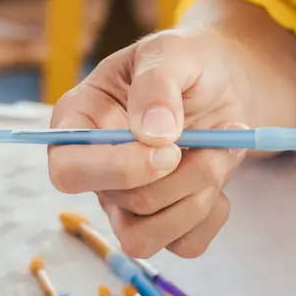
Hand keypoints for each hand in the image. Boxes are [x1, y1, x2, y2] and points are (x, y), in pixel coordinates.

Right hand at [47, 30, 248, 257]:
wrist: (226, 83)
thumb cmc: (186, 62)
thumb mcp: (171, 50)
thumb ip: (156, 83)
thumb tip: (154, 133)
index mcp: (78, 124)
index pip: (69, 170)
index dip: (117, 169)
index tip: (170, 149)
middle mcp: (97, 171)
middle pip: (124, 204)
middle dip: (183, 176)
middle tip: (222, 136)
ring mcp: (127, 203)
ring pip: (148, 238)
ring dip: (200, 197)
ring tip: (227, 149)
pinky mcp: (164, 223)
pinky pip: (185, 245)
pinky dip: (214, 214)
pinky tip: (221, 173)